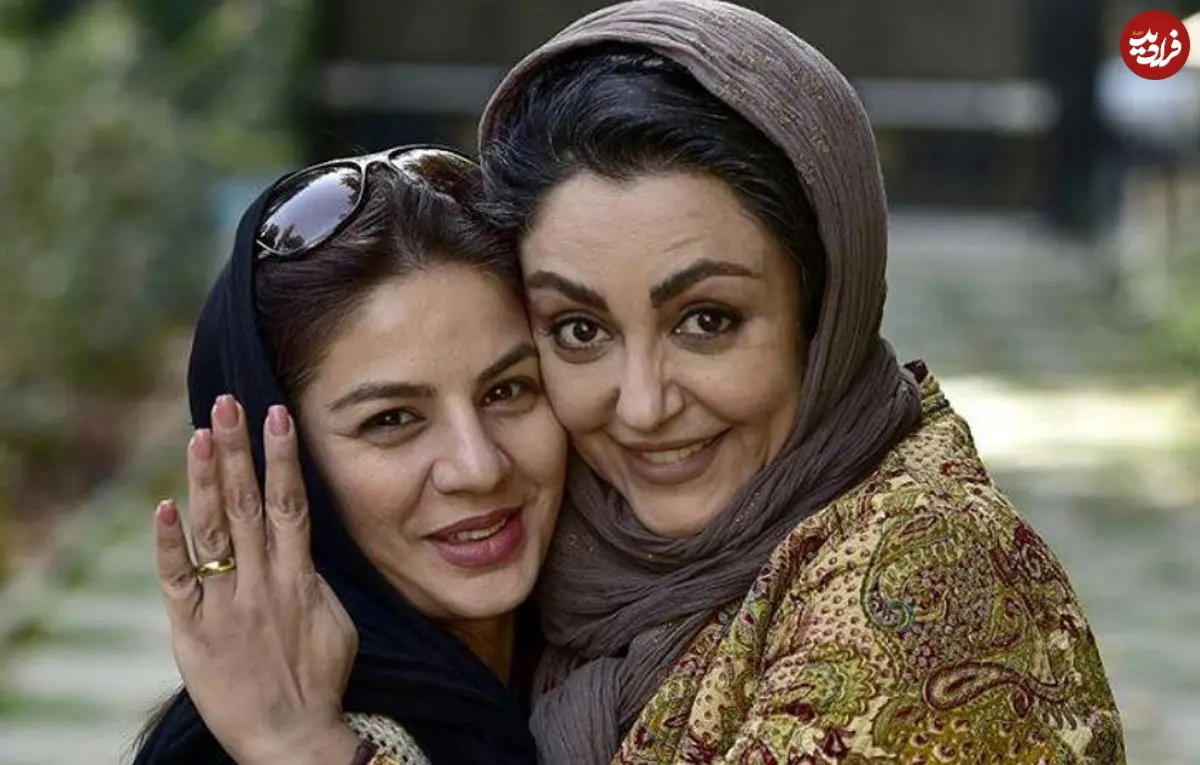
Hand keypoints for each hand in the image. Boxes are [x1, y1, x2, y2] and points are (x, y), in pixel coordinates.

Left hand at [155, 395, 359, 764]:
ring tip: (200, 434)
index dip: (282, 457)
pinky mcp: (192, 631)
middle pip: (250, 503)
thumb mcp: (335, 622)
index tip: (276, 414)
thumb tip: (306, 548)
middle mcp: (263, 582)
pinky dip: (169, 545)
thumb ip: (316, 580)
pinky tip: (162, 508)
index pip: (291, 504)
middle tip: (228, 404)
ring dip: (207, 480)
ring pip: (216, 530)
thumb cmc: (321, 680)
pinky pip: (179, 581)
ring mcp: (226, 604)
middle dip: (238, 450)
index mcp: (300, 578)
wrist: (292, 737)